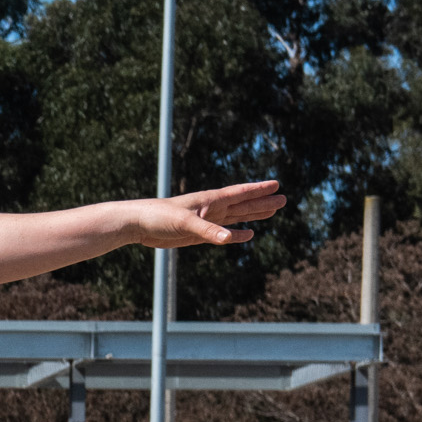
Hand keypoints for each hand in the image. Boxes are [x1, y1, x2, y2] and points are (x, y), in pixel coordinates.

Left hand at [129, 179, 284, 247]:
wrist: (138, 225)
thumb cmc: (158, 217)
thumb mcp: (184, 223)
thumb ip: (208, 231)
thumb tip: (230, 238)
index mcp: (209, 201)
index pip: (239, 193)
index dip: (257, 190)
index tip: (276, 184)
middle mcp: (210, 209)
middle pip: (243, 205)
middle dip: (262, 202)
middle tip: (284, 199)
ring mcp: (205, 222)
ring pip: (236, 217)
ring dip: (253, 215)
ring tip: (272, 211)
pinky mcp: (197, 235)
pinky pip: (223, 234)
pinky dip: (236, 235)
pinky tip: (248, 234)